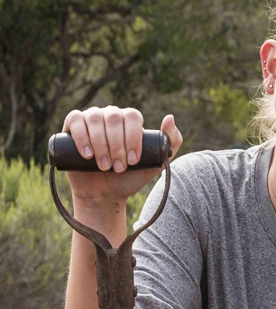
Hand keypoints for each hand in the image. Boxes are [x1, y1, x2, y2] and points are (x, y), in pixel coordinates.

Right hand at [63, 107, 181, 206]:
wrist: (105, 194)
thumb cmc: (131, 177)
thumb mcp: (157, 163)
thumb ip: (171, 142)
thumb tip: (169, 117)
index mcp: (130, 119)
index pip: (133, 117)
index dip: (133, 137)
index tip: (133, 161)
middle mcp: (111, 115)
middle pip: (114, 117)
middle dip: (117, 145)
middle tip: (118, 168)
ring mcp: (90, 119)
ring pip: (95, 118)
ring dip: (101, 144)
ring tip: (104, 166)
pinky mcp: (71, 127)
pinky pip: (75, 119)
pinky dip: (82, 136)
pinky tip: (88, 154)